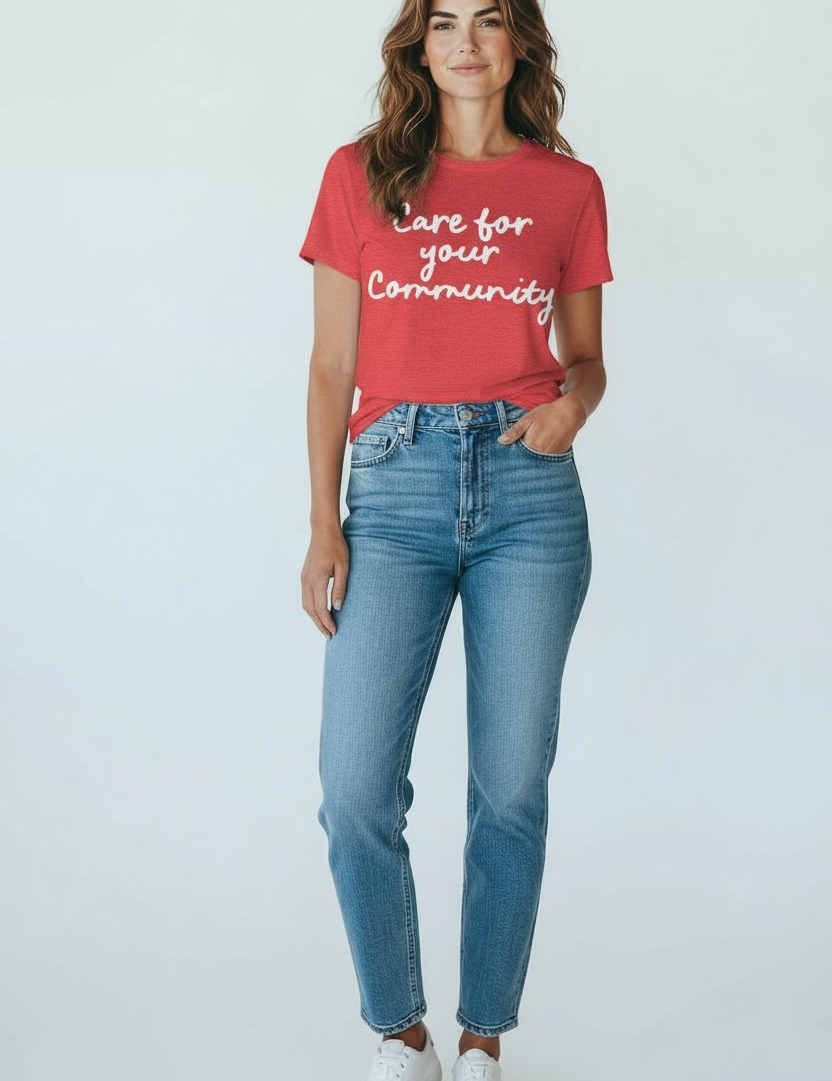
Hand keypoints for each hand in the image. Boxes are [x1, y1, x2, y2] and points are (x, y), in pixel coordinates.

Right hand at [300, 524, 348, 639]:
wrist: (323, 531)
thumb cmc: (336, 547)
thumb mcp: (343, 567)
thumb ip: (340, 588)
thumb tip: (337, 607)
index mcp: (316, 579)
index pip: (320, 608)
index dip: (327, 622)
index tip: (334, 631)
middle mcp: (306, 581)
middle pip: (310, 610)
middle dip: (319, 624)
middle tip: (329, 636)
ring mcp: (303, 579)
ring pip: (305, 605)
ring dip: (314, 618)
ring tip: (324, 627)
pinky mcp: (304, 576)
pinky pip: (305, 598)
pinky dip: (311, 609)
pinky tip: (319, 613)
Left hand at [497, 394, 586, 453]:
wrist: (571, 412)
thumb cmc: (548, 414)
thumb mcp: (528, 419)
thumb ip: (514, 431)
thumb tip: (501, 441)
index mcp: (531, 445)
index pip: (518, 455)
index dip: (514, 453)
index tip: (511, 450)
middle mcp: (542, 453)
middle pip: (528, 460)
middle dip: (524, 456)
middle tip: (525, 447)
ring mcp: (552, 455)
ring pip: (539, 460)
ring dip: (535, 457)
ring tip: (536, 446)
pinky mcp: (560, 454)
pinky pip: (549, 459)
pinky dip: (545, 455)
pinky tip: (544, 446)